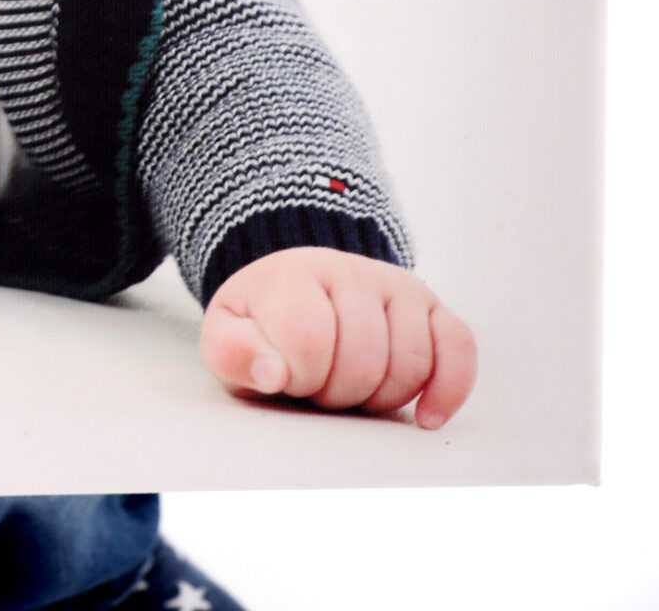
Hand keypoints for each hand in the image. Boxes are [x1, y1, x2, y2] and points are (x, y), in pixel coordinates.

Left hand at [200, 248, 476, 427]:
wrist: (296, 294)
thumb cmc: (263, 328)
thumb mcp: (227, 337)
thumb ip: (233, 352)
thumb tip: (271, 372)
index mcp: (294, 275)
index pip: (309, 336)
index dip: (298, 374)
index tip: (283, 375)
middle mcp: (350, 270)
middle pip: (365, 357)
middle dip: (337, 391)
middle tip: (316, 386)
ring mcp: (394, 287)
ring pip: (411, 362)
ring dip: (380, 397)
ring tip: (350, 388)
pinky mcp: (430, 309)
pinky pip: (459, 347)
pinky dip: (450, 388)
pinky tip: (427, 417)